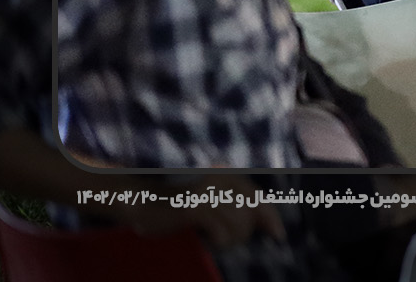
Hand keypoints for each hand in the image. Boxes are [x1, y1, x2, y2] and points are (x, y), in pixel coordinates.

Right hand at [117, 176, 283, 247]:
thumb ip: (234, 205)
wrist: (137, 197)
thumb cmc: (173, 202)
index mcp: (226, 174)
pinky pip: (221, 231)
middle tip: (222, 241)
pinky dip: (218, 241)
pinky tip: (205, 240)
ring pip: (239, 225)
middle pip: (250, 214)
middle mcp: (220, 178)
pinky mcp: (195, 206)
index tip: (278, 236)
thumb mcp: (208, 199)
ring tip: (213, 240)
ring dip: (229, 240)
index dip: (270, 218)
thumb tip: (267, 225)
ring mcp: (207, 191)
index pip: (257, 198)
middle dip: (242, 233)